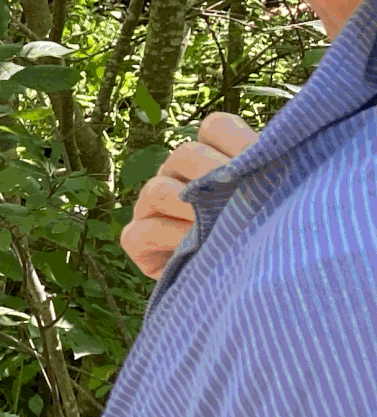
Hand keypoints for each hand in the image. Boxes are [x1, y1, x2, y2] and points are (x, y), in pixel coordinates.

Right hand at [121, 111, 256, 278]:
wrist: (242, 288)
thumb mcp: (272, 202)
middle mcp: (176, 176)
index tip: (262, 161)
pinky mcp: (136, 239)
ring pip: (158, 189)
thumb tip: (280, 155)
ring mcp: (151, 207)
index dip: (236, 140)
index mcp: (209, 158)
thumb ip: (270, 176)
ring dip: (190, 207)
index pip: (214, 128)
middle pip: (184, 154)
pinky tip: (197, 246)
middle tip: (243, 199)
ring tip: (218, 225)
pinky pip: (143, 230)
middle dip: (215, 175)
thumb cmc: (264, 239)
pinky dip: (169, 237)